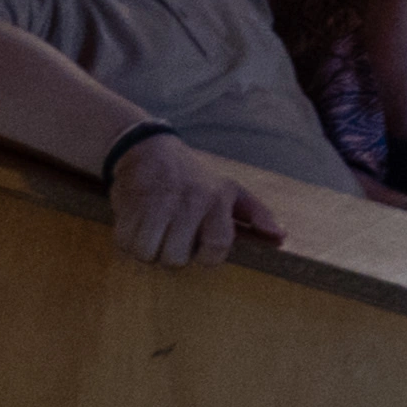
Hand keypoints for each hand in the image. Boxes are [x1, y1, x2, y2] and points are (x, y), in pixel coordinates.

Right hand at [105, 134, 284, 267]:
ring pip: (148, 253)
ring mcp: (159, 200)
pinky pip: (125, 242)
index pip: (217, 246)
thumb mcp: (230, 190)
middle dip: (171, 254)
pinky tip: (137, 224)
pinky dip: (127, 240)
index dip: (206, 257)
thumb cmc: (194, 178)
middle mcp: (190, 199)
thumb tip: (281, 237)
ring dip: (147, 249)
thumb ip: (256, 214)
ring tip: (154, 232)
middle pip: (176, 257)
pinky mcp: (131, 202)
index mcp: (217, 198)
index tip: (199, 247)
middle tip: (172, 236)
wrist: (148, 149)